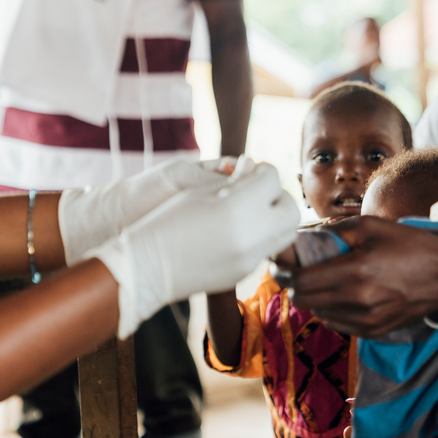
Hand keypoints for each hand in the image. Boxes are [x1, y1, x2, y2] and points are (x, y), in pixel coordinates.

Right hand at [88, 163, 299, 337]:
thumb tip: (255, 165)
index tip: (255, 169)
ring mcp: (250, 258)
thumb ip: (234, 180)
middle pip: (290, 209)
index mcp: (236, 208)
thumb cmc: (167, 220)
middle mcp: (250, 235)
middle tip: (261, 188)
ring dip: (277, 215)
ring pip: (286, 232)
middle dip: (280, 194)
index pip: (271, 180)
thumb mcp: (199, 192)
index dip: (265, 170)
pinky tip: (242, 227)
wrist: (147, 266)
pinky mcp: (245, 272)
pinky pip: (269, 247)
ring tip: (255, 208)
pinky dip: (265, 233)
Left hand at [289, 216, 437, 337]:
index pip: (300, 282)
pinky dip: (332, 308)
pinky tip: (343, 292)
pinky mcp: (373, 331)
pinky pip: (338, 323)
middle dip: (294, 284)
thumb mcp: (371, 226)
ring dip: (314, 296)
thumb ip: (333, 230)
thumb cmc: (411, 246)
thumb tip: (305, 235)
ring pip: (319, 313)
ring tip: (323, 278)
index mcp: (354, 273)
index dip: (282, 272)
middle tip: (297, 269)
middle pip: (304, 300)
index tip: (277, 263)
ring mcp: (366, 321)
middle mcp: (356, 302)